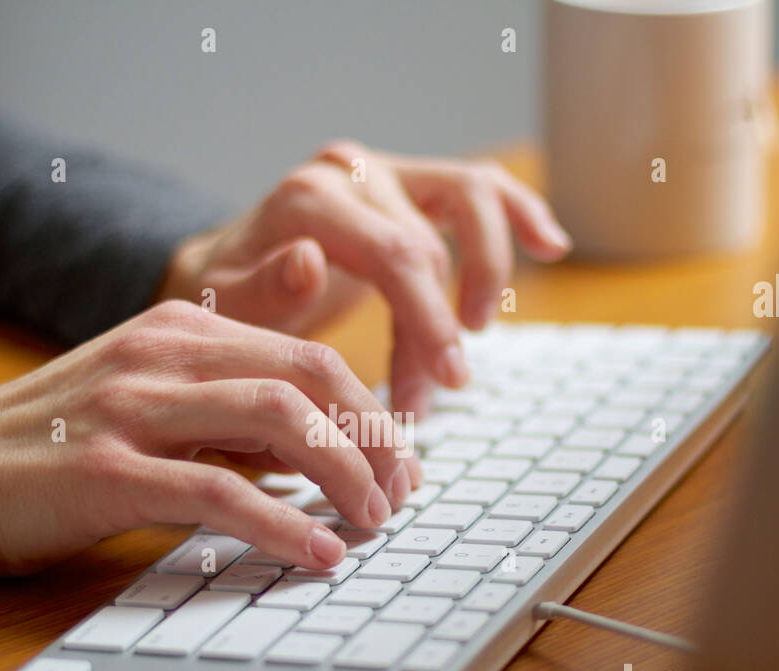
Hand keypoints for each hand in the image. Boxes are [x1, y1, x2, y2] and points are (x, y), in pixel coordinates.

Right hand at [0, 301, 416, 576]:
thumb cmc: (48, 444)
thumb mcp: (144, 400)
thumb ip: (222, 410)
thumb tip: (312, 449)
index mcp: (180, 331)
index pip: (307, 357)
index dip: (369, 411)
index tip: (400, 462)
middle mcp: (164, 355)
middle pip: (311, 380)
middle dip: (375, 440)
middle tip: (402, 494)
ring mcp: (135, 408)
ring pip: (280, 423)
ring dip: (346, 477)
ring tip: (375, 522)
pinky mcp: (109, 471)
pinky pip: (221, 494)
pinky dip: (284, 525)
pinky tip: (318, 553)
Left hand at [158, 140, 571, 416]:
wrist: (226, 266)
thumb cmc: (229, 292)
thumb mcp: (226, 302)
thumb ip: (262, 289)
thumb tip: (310, 260)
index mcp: (310, 196)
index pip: (395, 254)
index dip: (429, 321)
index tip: (443, 383)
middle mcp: (353, 170)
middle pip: (430, 245)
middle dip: (440, 329)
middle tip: (439, 392)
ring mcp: (388, 171)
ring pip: (472, 197)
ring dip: (489, 272)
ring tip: (479, 334)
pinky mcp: (412, 183)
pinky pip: (479, 186)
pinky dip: (519, 213)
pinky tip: (552, 246)